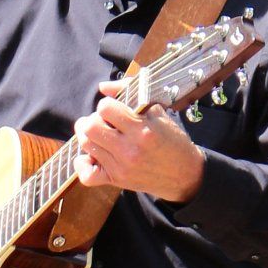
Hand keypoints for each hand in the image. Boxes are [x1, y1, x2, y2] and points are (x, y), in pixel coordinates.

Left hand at [71, 88, 205, 204]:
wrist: (184, 174)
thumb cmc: (171, 140)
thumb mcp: (158, 112)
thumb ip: (130, 93)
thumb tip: (103, 87)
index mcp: (143, 129)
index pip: (106, 108)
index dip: (107, 105)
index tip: (114, 110)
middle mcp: (130, 149)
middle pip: (90, 127)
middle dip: (92, 119)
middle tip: (102, 122)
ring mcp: (122, 167)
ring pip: (86, 145)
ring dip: (88, 136)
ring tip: (99, 135)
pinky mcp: (116, 180)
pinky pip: (87, 175)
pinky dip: (83, 164)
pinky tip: (92, 156)